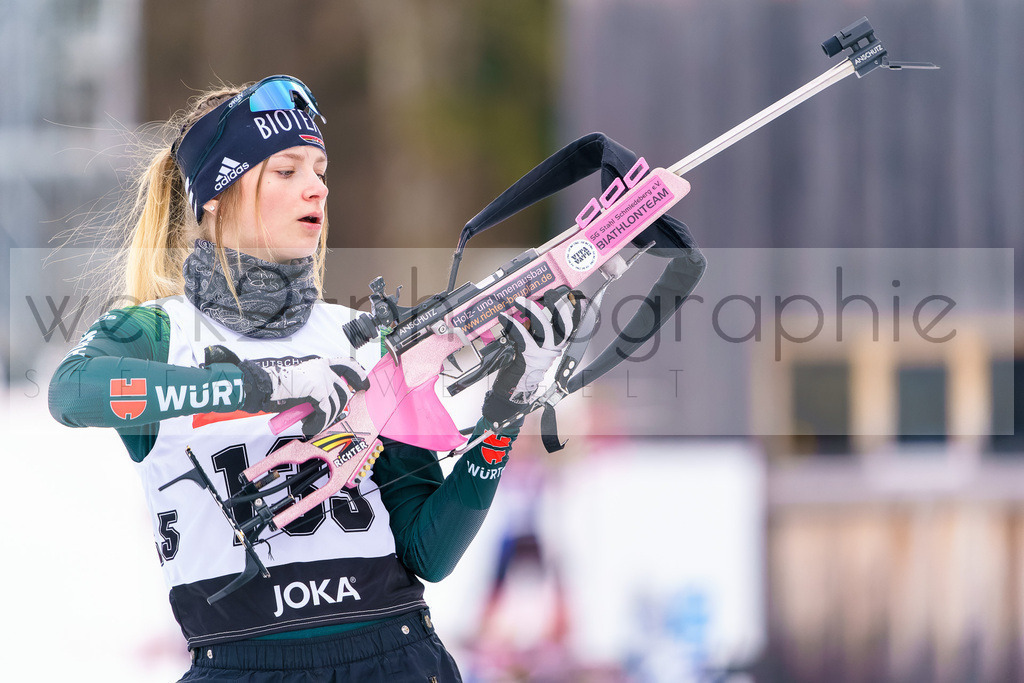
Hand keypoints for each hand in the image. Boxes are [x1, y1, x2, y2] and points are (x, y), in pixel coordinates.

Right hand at [205, 345, 368, 436]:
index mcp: (318, 363)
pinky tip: (308, 426)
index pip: (346, 365)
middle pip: (343, 391)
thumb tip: (324, 405)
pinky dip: (318, 423)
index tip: (364, 385)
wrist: (258, 385)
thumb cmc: (272, 386)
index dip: (358, 375)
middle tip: (324, 418)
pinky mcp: (317, 390)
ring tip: (309, 423)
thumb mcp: (299, 386)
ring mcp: (321, 378)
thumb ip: (314, 390)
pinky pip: (325, 412)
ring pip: (336, 403)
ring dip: (325, 418)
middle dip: (338, 408)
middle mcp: (322, 367)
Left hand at [482, 288, 582, 424]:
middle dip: (556, 306)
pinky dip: (512, 324)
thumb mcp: (533, 347)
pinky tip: (504, 317)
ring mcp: (543, 353)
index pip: (570, 327)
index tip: (571, 297)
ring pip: (543, 327)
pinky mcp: (529, 355)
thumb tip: (529, 311)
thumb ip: (535, 332)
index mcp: (557, 346)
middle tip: (549, 293)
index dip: (572, 312)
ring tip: (520, 300)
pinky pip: (522, 335)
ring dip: (531, 310)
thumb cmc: (523, 366)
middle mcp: (554, 349)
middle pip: (562, 324)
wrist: (515, 388)